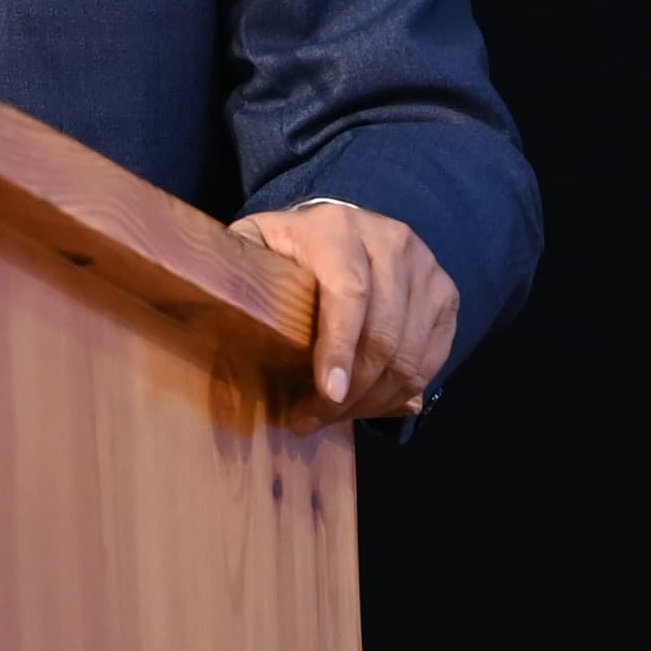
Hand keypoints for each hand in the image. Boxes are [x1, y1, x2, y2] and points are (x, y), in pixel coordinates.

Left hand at [229, 200, 458, 421]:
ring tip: (332, 418)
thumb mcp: (253, 245)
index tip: (326, 393)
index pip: (349, 292)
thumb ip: (234, 269)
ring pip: (409, 355)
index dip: (340, 348)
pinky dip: (399, 394)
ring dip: (371, 400)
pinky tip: (365, 404)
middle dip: (348, 392)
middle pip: (383, 334)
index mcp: (337, 229)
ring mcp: (426, 269)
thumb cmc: (289, 249)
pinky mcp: (445, 296)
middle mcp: (391, 242)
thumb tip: (205, 301)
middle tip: (310, 421)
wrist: (346, 229)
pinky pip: (431, 361)